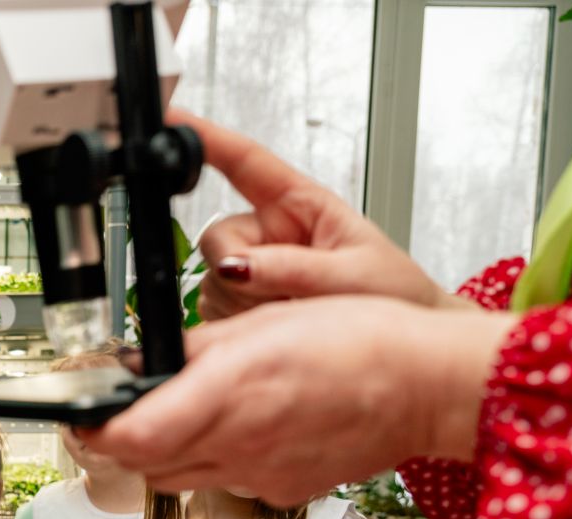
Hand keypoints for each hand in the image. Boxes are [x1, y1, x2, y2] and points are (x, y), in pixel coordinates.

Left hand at [73, 296, 514, 504]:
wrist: (424, 384)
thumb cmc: (357, 340)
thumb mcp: (259, 322)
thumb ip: (192, 349)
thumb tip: (141, 364)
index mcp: (225, 395)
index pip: (128, 438)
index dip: (95, 430)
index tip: (83, 414)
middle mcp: (236, 445)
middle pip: (144, 464)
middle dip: (123, 440)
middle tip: (125, 410)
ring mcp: (258, 476)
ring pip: (179, 479)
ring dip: (165, 453)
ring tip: (185, 414)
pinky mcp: (281, 492)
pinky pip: (226, 485)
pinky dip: (216, 462)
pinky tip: (242, 430)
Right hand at [171, 111, 457, 318]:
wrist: (398, 345)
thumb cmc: (390, 294)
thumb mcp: (353, 275)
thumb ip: (294, 268)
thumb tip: (237, 264)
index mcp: (299, 204)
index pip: (245, 162)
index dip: (206, 138)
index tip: (172, 121)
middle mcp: (268, 233)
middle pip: (217, 240)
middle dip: (238, 271)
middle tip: (282, 295)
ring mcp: (251, 269)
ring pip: (212, 282)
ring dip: (245, 305)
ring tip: (295, 311)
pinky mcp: (240, 304)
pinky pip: (214, 313)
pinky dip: (239, 326)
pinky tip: (275, 325)